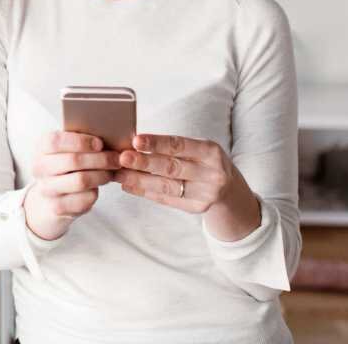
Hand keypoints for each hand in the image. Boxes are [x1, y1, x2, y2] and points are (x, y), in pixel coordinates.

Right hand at [23, 131, 120, 240]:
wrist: (49, 199)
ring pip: (81, 180)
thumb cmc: (64, 167)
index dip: (80, 141)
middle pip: (73, 160)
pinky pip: (84, 199)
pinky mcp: (58, 207)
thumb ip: (79, 141)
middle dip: (100, 159)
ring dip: (101, 175)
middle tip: (116, 158)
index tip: (100, 143)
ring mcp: (47, 189)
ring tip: (111, 172)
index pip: (56, 141)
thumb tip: (109, 133)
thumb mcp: (65, 151)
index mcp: (41, 148)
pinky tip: (99, 186)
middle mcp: (40, 168)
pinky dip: (96, 192)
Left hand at [113, 134, 255, 225]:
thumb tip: (133, 142)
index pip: (180, 145)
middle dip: (144, 163)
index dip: (157, 143)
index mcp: (211, 151)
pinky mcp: (198, 207)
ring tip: (119, 173)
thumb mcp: (198, 148)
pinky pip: (167, 199)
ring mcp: (206, 193)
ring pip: (167, 186)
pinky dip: (145, 192)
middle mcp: (212, 173)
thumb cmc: (203, 161)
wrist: (229, 189)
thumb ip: (172, 146)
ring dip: (139, 179)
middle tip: (122, 158)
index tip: (135, 140)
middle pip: (172, 167)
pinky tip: (128, 185)